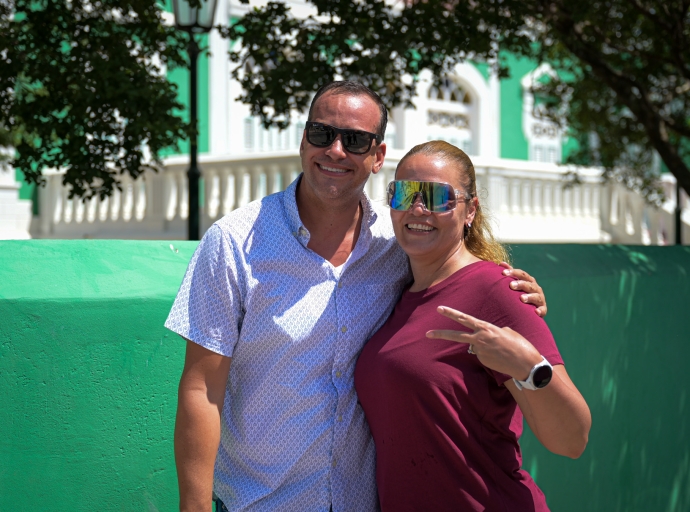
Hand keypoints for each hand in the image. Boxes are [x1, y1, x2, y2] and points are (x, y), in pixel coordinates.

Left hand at [426, 306, 541, 379]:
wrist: (526, 364)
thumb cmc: (520, 345)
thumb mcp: (506, 331)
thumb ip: (491, 331)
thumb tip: (484, 336)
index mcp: (486, 328)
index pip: (464, 319)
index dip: (451, 313)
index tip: (440, 309)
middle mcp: (480, 339)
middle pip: (456, 336)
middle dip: (440, 334)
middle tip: (427, 334)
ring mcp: (480, 352)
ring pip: (474, 346)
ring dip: (483, 346)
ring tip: (501, 350)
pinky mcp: (482, 361)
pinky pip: (482, 355)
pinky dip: (488, 354)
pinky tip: (500, 356)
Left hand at [499, 262, 546, 316]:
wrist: (529, 310)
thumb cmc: (520, 293)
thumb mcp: (516, 283)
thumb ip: (510, 274)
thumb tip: (501, 263)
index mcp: (529, 280)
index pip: (522, 274)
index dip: (513, 272)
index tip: (503, 273)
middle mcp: (535, 288)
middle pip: (529, 284)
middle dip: (520, 284)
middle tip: (511, 285)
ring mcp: (540, 299)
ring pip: (536, 296)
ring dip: (530, 297)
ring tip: (522, 298)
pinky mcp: (542, 310)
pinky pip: (542, 310)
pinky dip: (540, 311)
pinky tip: (536, 312)